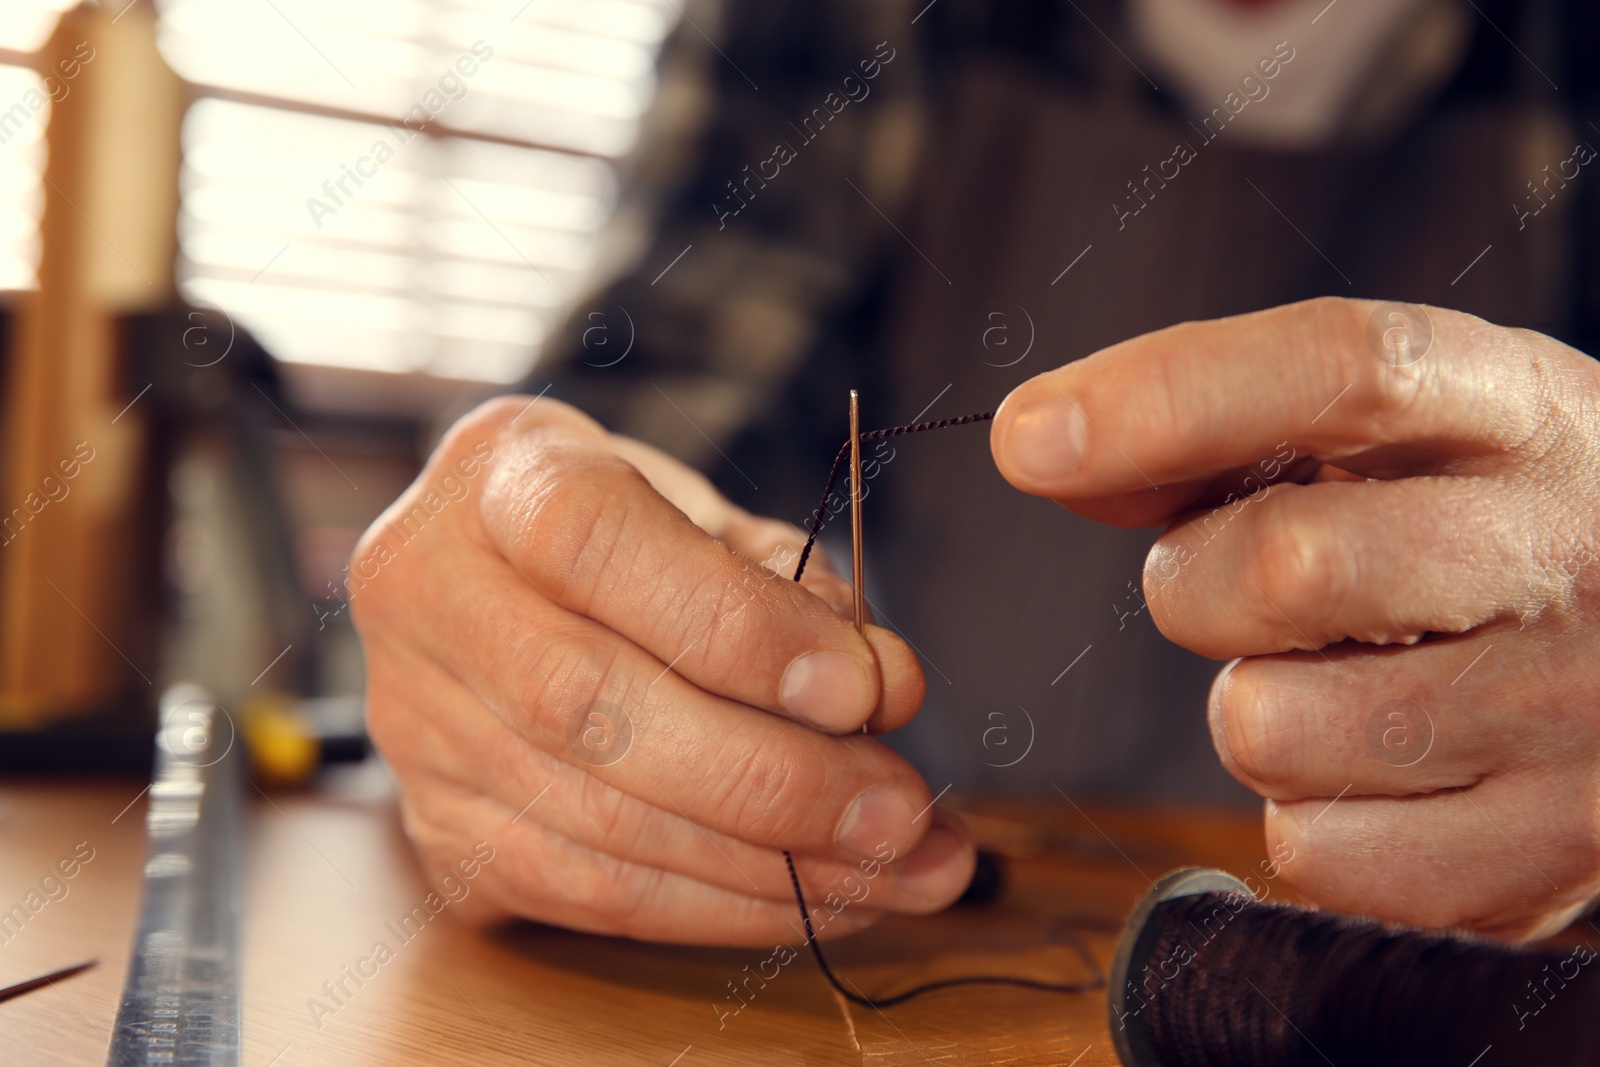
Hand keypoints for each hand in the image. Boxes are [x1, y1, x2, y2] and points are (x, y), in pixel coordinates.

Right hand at [350, 396, 973, 945]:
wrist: (490, 578)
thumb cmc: (624, 532)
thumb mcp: (706, 509)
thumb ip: (791, 581)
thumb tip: (883, 687)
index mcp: (497, 475)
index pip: (596, 544)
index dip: (737, 626)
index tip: (865, 686)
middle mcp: (427, 595)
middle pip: (591, 707)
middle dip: (773, 778)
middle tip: (900, 812)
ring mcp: (417, 724)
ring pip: (595, 824)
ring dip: (770, 869)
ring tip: (896, 870)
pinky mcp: (440, 826)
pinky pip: (587, 894)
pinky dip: (722, 909)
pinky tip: (819, 898)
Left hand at [991, 297, 1599, 939]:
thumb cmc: (1485, 531)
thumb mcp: (1397, 439)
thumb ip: (1219, 432)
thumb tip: (1047, 452)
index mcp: (1517, 412)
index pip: (1339, 370)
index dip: (1165, 398)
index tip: (1026, 437)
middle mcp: (1560, 556)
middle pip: (1285, 565)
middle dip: (1197, 583)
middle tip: (1240, 585)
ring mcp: (1567, 720)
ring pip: (1271, 729)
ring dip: (1255, 708)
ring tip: (1344, 681)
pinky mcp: (1542, 858)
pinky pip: (1313, 852)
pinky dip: (1304, 816)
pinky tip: (1380, 772)